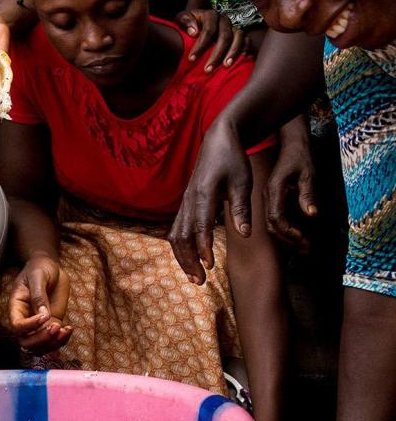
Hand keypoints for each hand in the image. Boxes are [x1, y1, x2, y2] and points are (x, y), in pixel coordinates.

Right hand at [5, 256, 71, 352]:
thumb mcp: (38, 276)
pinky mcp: (52, 323)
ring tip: (65, 330)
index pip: (17, 326)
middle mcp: (25, 319)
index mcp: (16, 307)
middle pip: (26, 342)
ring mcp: (39, 324)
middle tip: (56, 327)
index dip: (30, 326)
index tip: (45, 316)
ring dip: (52, 344)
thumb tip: (44, 315)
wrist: (50, 266)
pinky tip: (69, 329)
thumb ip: (39, 295)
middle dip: (41, 340)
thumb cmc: (40, 268)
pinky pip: (53, 340)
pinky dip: (62, 340)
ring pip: (39, 346)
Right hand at [170, 118, 252, 283]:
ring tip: (195, 276)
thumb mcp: (243, 182)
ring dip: (183, 258)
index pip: (199, 227)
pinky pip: (178, 229)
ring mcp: (185, 202)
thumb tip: (245, 234)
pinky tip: (191, 259)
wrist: (218, 139)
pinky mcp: (186, 204)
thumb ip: (242, 208)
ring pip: (175, 236)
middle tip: (200, 281)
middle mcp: (189, 200)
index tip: (210, 265)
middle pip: (180, 237)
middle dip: (188, 260)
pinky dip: (182, 248)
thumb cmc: (233, 160)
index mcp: (203, 195)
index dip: (203, 247)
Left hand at [177, 8, 245, 70]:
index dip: (200, 45)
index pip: (208, 30)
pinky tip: (240, 59)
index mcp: (211, 15)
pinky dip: (244, 49)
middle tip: (207, 69)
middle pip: (224, 36)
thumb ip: (185, 21)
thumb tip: (194, 32)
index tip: (191, 59)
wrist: (196, 23)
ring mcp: (233, 27)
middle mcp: (224, 20)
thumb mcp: (181, 19)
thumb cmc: (188, 23)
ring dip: (233, 53)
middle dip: (216, 54)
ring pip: (238, 38)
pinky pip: (246, 41)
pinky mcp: (239, 34)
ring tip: (225, 66)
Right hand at [265, 121, 316, 250]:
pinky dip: (286, 230)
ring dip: (288, 238)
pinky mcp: (271, 199)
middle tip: (308, 249)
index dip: (289, 232)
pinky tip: (298, 235)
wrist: (291, 144)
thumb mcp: (308, 172)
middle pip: (271, 226)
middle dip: (289, 240)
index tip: (304, 239)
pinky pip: (274, 219)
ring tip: (305, 247)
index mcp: (274, 190)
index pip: (276, 218)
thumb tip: (312, 214)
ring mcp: (267, 198)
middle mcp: (267, 197)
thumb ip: (308, 193)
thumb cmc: (299, 156)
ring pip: (271, 225)